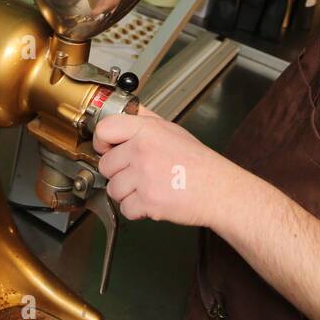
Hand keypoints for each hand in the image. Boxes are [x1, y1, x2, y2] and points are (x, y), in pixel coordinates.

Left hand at [93, 106, 238, 226]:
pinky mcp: (147, 201)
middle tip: (137, 173)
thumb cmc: (199, 162)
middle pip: (105, 165)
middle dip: (118, 172)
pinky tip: (152, 200)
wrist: (219, 189)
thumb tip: (128, 109)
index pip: (104, 130)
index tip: (106, 148)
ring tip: (147, 187)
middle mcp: (142, 151)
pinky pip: (125, 208)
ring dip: (126, 193)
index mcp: (147, 130)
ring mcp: (144, 176)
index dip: (101, 142)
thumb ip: (146, 119)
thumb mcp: (172, 129)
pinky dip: (136, 209)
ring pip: (113, 189)